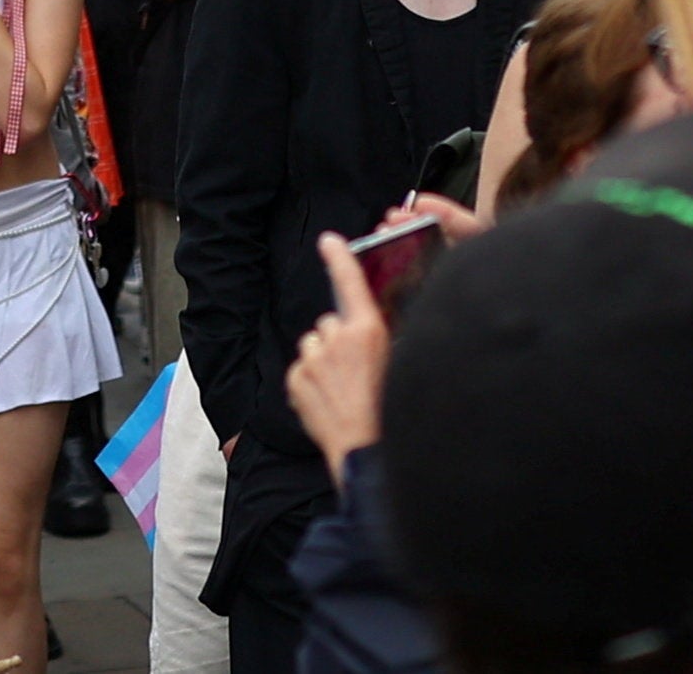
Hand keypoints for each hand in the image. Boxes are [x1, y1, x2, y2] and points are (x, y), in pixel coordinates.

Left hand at [286, 233, 392, 465]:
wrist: (365, 451)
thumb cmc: (389, 411)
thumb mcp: (396, 365)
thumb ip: (377, 341)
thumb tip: (366, 333)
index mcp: (367, 331)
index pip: (350, 283)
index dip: (339, 258)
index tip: (329, 241)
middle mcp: (338, 337)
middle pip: (330, 323)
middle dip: (337, 341)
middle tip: (353, 371)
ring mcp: (314, 358)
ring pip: (313, 345)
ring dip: (322, 360)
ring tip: (340, 389)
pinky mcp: (297, 378)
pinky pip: (301, 368)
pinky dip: (309, 381)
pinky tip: (326, 401)